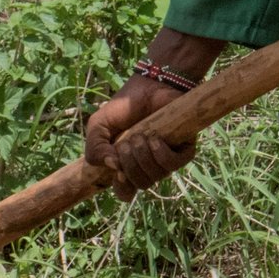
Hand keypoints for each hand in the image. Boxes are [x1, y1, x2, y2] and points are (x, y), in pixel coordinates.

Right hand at [84, 75, 197, 194]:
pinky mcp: (184, 149)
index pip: (126, 192)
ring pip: (156, 176)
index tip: (119, 174)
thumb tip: (112, 167)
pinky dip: (161, 154)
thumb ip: (95, 148)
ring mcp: (166, 159)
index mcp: (127, 165)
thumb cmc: (123, 107)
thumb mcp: (99, 126)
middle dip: (130, 165)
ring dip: (143, 157)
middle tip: (126, 143)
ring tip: (140, 135)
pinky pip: (174, 164)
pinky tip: (154, 139)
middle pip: (141, 184)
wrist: (148, 85)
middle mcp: (148, 166)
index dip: (123, 189)